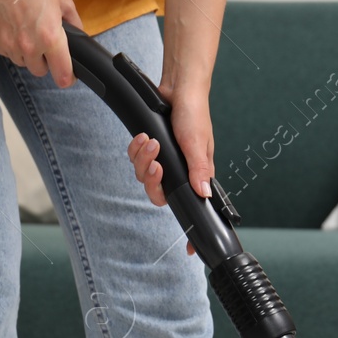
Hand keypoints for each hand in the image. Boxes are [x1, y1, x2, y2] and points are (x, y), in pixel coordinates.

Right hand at [0, 0, 82, 85]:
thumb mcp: (62, 0)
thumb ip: (74, 23)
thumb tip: (78, 36)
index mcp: (50, 38)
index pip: (62, 75)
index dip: (67, 77)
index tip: (67, 75)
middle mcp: (29, 47)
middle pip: (39, 71)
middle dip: (44, 61)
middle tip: (43, 43)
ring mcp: (8, 45)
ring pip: (21, 62)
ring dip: (25, 53)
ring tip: (26, 31)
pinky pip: (4, 52)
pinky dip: (9, 44)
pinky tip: (11, 27)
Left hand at [127, 84, 213, 253]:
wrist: (179, 87)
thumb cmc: (194, 112)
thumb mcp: (197, 141)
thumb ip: (198, 169)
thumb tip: (202, 194)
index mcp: (196, 175)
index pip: (192, 208)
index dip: (190, 229)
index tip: (191, 250)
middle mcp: (180, 172)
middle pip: (158, 193)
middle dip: (151, 179)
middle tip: (156, 162)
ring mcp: (165, 161)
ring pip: (144, 176)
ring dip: (142, 160)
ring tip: (150, 141)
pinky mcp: (152, 150)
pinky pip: (136, 159)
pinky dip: (136, 150)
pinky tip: (142, 138)